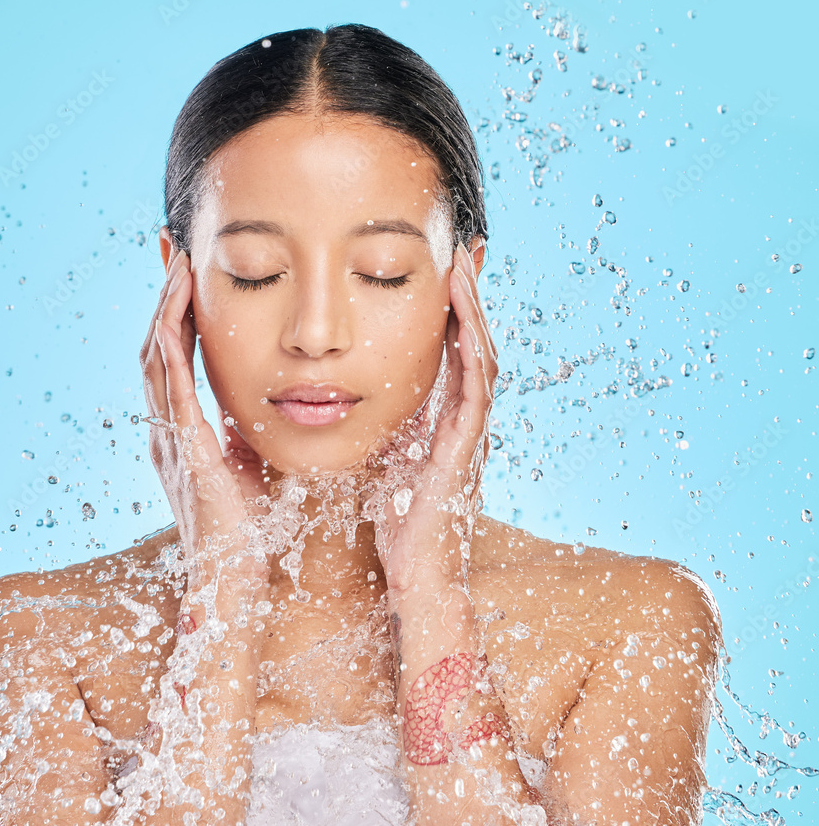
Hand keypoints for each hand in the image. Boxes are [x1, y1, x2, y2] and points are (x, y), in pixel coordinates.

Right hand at [139, 249, 271, 583]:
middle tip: (171, 248)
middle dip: (164, 296)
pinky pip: (169, 382)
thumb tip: (266, 401)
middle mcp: (166, 428)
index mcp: (182, 432)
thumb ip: (245, 433)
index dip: (177, 313)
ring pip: (155, 355)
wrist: (232, 579)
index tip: (184, 273)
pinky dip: (170, 340)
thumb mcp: (247, 468)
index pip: (174, 358)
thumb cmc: (246, 530)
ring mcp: (167, 436)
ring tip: (177, 262)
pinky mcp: (181, 446)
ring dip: (165, 306)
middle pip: (156, 344)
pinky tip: (178, 308)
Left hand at [365, 242, 497, 594]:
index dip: (452, 311)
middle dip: (469, 297)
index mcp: (445, 421)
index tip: (440, 270)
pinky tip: (464, 317)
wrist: (418, 575)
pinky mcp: (467, 447)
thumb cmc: (399, 524)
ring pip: (482, 356)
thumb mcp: (385, 462)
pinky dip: (473, 349)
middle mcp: (465, 420)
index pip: (453, 352)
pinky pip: (477, 388)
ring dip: (474, 310)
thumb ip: (380, 428)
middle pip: (474, 344)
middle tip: (462, 250)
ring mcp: (472, 432)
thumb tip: (344, 398)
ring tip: (462, 267)